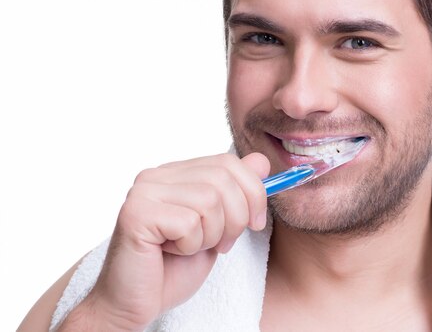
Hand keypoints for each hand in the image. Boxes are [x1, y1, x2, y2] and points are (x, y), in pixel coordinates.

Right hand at [61, 152, 269, 330]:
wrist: (134, 304)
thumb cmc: (174, 268)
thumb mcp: (218, 227)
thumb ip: (237, 193)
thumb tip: (262, 161)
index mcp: (176, 173)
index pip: (228, 162)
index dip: (253, 191)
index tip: (256, 222)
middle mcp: (156, 176)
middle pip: (223, 178)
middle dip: (237, 218)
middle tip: (222, 244)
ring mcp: (143, 192)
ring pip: (209, 200)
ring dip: (212, 235)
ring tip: (192, 248)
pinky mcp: (135, 214)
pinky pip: (188, 222)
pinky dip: (191, 245)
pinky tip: (172, 252)